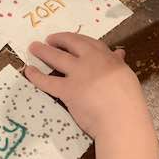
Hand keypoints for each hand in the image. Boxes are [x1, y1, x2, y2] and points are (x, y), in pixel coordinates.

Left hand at [25, 33, 149, 139]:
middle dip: (58, 39)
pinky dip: (36, 75)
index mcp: (107, 57)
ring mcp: (78, 74)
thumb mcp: (126, 76)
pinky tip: (29, 71)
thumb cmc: (128, 102)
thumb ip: (118, 64)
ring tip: (33, 47)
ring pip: (56, 57)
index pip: (90, 43)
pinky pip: (47, 81)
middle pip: (71, 44)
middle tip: (49, 39)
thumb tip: (118, 53)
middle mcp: (91, 61)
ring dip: (43, 51)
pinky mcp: (67, 90)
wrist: (121, 120)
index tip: (71, 39)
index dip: (78, 40)